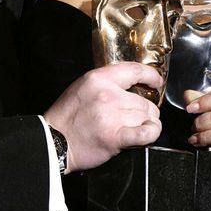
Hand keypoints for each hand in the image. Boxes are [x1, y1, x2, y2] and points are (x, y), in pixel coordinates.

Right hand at [44, 62, 162, 173]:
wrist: (55, 141)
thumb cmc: (66, 116)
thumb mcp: (83, 87)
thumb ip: (106, 83)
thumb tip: (132, 85)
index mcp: (99, 79)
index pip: (135, 70)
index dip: (151, 75)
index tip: (156, 82)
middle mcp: (108, 95)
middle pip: (145, 100)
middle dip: (147, 110)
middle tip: (138, 117)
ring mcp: (113, 116)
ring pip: (148, 116)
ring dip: (148, 123)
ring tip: (137, 128)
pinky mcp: (115, 137)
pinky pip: (146, 133)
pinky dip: (152, 133)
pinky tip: (148, 133)